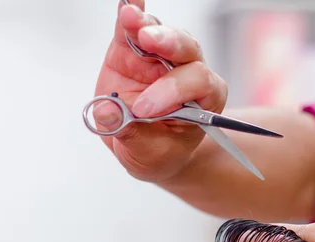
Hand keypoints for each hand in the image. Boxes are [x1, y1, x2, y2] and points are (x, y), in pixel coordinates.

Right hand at [93, 0, 226, 182]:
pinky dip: (129, 14)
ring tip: (129, 19)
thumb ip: (133, 135)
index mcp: (205, 98)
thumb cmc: (158, 151)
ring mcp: (160, 58)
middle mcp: (188, 71)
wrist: (145, 147)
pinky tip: (126, 6)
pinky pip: (133, 27)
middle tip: (147, 41)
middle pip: (187, 49)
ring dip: (145, 25)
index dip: (173, 90)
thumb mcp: (149, 154)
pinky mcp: (133, 50)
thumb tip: (108, 113)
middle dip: (169, 43)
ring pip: (160, 34)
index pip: (198, 82)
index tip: (144, 108)